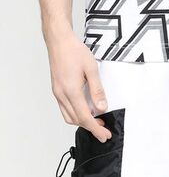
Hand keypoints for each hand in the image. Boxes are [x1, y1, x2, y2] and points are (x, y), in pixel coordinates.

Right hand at [46, 26, 111, 141]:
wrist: (59, 41)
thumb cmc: (75, 51)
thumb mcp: (92, 68)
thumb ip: (97, 89)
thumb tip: (102, 107)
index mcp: (71, 91)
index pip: (84, 118)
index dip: (96, 129)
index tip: (105, 135)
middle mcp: (62, 95)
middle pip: (76, 120)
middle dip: (90, 127)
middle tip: (104, 129)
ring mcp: (57, 93)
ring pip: (69, 116)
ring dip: (82, 121)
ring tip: (96, 120)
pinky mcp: (57, 89)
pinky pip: (65, 108)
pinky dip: (75, 113)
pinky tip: (85, 109)